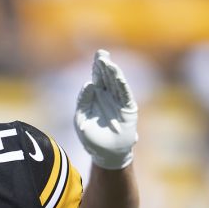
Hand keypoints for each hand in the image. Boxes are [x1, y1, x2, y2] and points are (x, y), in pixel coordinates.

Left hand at [74, 49, 138, 169]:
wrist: (105, 154)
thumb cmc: (91, 138)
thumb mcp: (81, 119)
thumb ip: (83, 101)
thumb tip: (89, 84)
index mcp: (95, 97)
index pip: (96, 79)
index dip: (96, 69)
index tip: (97, 59)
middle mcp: (108, 96)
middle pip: (106, 77)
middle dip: (104, 65)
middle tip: (101, 53)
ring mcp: (118, 101)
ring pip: (115, 83)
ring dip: (112, 72)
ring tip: (107, 62)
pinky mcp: (128, 108)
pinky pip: (125, 94)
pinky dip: (121, 84)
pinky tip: (117, 75)